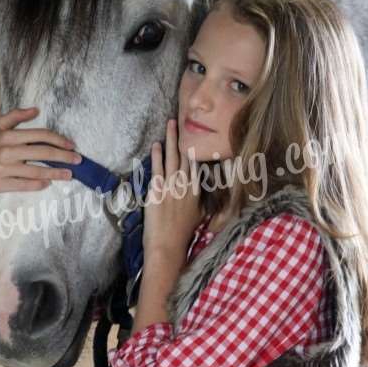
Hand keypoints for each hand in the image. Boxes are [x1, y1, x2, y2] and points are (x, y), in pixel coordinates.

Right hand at [0, 107, 81, 199]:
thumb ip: (14, 116)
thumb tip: (36, 109)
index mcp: (8, 135)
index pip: (39, 135)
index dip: (59, 140)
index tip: (73, 145)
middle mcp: (5, 150)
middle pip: (42, 152)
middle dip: (64, 156)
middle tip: (78, 160)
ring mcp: (2, 168)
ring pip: (35, 170)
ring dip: (55, 173)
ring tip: (69, 175)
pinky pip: (23, 185)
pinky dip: (37, 184)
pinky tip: (48, 184)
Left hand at [142, 118, 203, 260]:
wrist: (168, 246)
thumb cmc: (182, 235)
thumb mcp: (200, 218)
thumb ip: (205, 204)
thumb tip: (210, 199)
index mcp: (197, 192)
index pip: (197, 166)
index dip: (195, 149)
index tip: (194, 135)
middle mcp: (186, 186)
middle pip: (187, 157)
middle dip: (184, 138)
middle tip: (182, 120)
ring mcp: (171, 187)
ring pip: (173, 158)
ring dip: (171, 140)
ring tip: (170, 123)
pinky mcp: (157, 191)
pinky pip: (157, 169)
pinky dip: (157, 156)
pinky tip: (156, 145)